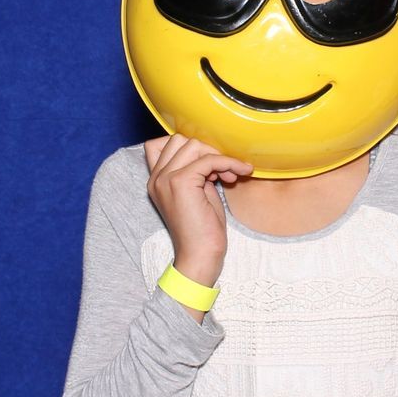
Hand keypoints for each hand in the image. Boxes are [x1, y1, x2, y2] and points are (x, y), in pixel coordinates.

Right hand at [143, 134, 252, 286]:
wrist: (200, 256)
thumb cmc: (203, 231)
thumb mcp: (198, 194)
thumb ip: (197, 173)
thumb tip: (211, 154)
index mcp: (156, 180)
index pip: (161, 143)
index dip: (188, 147)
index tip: (209, 163)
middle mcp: (157, 177)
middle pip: (179, 139)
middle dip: (206, 150)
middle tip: (224, 171)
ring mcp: (166, 179)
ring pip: (194, 145)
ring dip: (218, 156)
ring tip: (231, 176)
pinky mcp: (180, 182)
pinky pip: (209, 159)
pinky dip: (228, 163)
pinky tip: (240, 174)